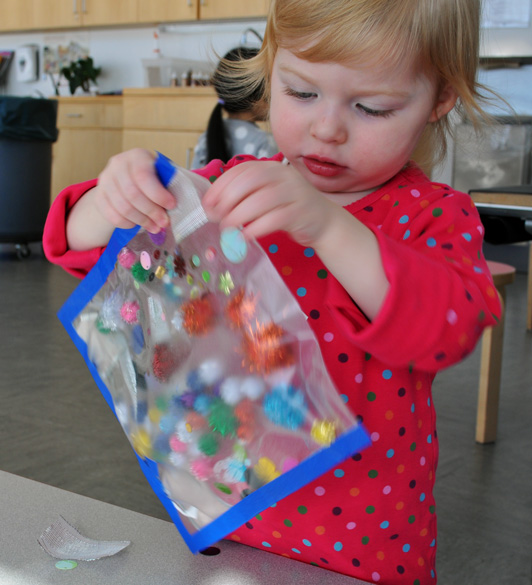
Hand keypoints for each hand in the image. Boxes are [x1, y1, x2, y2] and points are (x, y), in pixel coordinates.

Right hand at [94, 148, 175, 232]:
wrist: (128, 179)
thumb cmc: (153, 178)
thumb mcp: (162, 175)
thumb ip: (169, 186)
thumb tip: (178, 207)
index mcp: (137, 156)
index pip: (143, 176)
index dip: (158, 194)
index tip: (171, 206)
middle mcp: (118, 164)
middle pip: (132, 194)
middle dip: (151, 211)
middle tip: (164, 222)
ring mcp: (105, 180)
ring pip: (122, 207)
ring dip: (141, 221)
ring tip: (155, 227)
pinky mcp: (99, 196)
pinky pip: (112, 215)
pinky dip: (127, 224)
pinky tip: (137, 225)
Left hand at [202, 160, 334, 246]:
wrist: (324, 221)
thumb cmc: (290, 209)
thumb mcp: (267, 196)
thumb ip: (245, 196)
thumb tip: (214, 206)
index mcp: (271, 168)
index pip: (240, 171)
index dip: (220, 186)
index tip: (208, 204)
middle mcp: (283, 175)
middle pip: (249, 181)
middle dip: (227, 199)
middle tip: (216, 217)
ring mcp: (294, 192)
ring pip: (261, 200)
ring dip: (239, 215)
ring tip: (227, 228)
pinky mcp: (301, 212)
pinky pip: (275, 219)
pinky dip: (256, 228)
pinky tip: (245, 236)